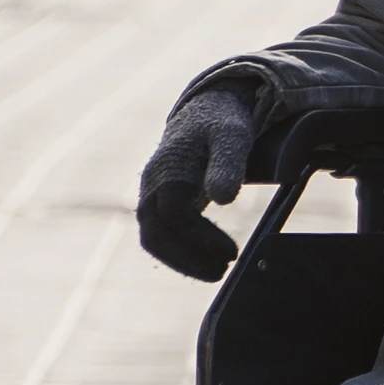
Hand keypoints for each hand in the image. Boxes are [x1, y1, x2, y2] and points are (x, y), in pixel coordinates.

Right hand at [137, 80, 259, 280]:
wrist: (207, 112)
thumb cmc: (222, 124)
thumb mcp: (232, 137)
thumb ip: (228, 165)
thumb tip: (224, 198)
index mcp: (167, 168)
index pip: (173, 214)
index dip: (200, 237)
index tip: (232, 252)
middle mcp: (152, 184)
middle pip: (156, 233)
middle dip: (187, 258)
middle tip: (223, 270)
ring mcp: (152, 195)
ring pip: (153, 239)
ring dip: (182, 261)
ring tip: (217, 272)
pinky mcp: (160, 205)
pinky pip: (160, 237)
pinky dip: (179, 255)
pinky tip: (207, 262)